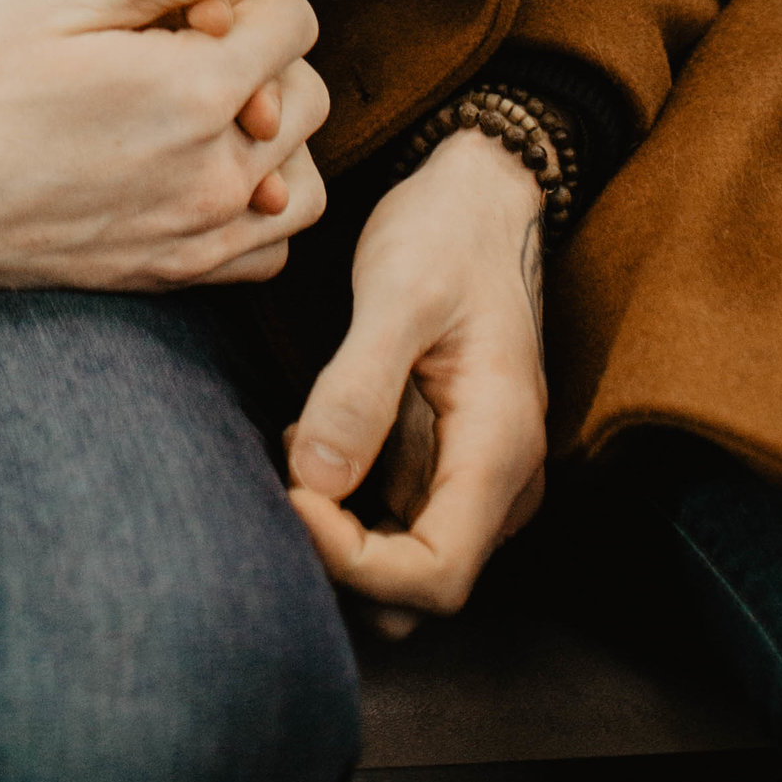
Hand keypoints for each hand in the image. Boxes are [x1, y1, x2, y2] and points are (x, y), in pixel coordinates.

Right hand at [0, 0, 328, 293]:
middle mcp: (215, 174)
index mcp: (195, 93)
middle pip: (308, 94)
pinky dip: (256, 206)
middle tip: (181, 47)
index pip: (295, 22)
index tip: (189, 0)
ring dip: (272, 135)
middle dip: (261, 57)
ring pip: (304, 178)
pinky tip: (198, 170)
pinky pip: (270, 246)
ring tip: (202, 108)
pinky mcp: (178, 276)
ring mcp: (200, 236)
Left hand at [285, 127, 548, 628]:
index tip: (292, 498)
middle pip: (418, 587)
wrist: (481, 194)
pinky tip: (311, 440)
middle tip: (281, 476)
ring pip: (403, 560)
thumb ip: (358, 387)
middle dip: (341, 557)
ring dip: (340, 531)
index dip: (354, 563)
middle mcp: (501, 483)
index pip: (435, 575)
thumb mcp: (397, 293)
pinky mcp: (447, 459)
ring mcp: (476, 476)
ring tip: (292, 451)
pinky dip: (346, 500)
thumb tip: (315, 483)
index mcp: (500, 449)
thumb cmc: (446, 233)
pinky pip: (395, 516)